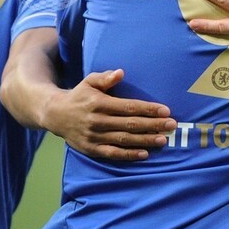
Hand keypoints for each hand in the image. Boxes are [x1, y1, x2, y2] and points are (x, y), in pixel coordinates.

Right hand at [47, 69, 175, 160]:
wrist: (56, 114)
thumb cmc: (79, 95)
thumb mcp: (89, 81)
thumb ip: (105, 78)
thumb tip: (121, 73)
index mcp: (99, 103)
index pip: (129, 107)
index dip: (148, 109)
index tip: (165, 110)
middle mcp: (98, 121)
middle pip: (130, 124)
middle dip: (153, 124)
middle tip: (172, 125)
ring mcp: (95, 137)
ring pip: (124, 140)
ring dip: (145, 140)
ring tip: (163, 139)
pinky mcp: (92, 149)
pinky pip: (113, 154)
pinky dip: (129, 155)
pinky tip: (144, 154)